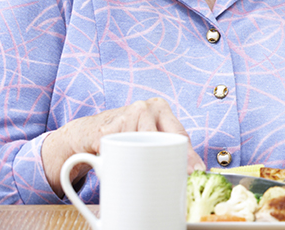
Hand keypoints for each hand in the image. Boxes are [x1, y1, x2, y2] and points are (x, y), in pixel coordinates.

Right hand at [41, 97, 203, 196]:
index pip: (179, 133)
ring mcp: (125, 116)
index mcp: (160, 108)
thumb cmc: (124, 133)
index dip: (189, 153)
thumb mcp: (148, 133)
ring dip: (143, 162)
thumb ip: (166, 144)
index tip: (197, 170)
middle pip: (163, 139)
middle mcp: (145, 108)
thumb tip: (191, 169)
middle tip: (178, 176)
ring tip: (145, 171)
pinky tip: (120, 163)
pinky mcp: (107, 130)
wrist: (87, 131)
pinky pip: (120, 151)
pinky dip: (121, 161)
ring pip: (142, 147)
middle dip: (172, 159)